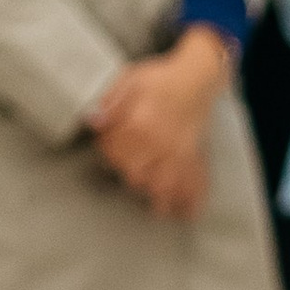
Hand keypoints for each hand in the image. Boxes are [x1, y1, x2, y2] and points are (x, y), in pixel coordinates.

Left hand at [90, 30, 230, 217]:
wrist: (197, 75)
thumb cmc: (162, 77)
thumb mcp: (129, 78)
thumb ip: (109, 100)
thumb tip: (92, 120)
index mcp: (139, 125)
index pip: (113, 151)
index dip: (106, 151)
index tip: (106, 148)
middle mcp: (158, 144)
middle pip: (135, 175)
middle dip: (129, 176)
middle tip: (129, 170)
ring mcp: (179, 152)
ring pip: (164, 187)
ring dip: (159, 200)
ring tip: (157, 209)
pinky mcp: (195, 155)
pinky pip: (195, 183)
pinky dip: (192, 201)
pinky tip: (188, 214)